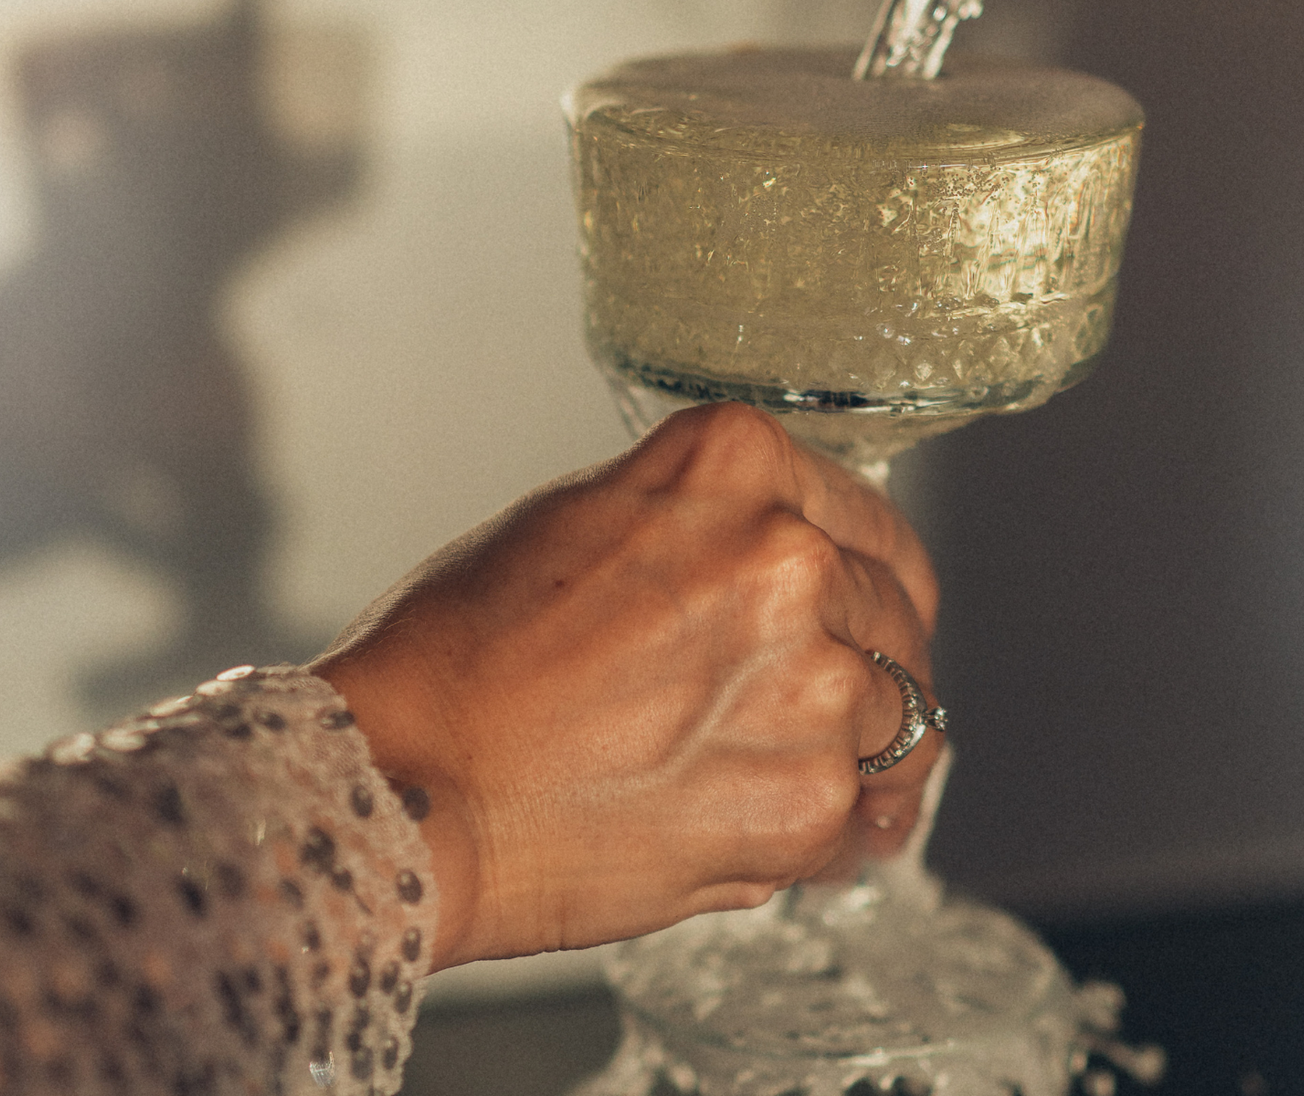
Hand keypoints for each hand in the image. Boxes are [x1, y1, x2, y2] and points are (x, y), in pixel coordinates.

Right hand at [313, 403, 940, 969]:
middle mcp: (790, 558)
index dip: (870, 581)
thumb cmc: (455, 661)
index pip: (871, 524)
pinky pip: (860, 820)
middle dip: (862, 668)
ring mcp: (810, 683)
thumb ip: (702, 526)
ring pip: (896, 722)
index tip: (867, 612)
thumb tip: (785, 565)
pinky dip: (821, 836)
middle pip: (898, 622)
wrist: (405, 785)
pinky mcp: (806, 803)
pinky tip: (747, 829)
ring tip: (752, 776)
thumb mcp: (579, 521)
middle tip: (801, 707)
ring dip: (846, 753)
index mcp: (735, 466)